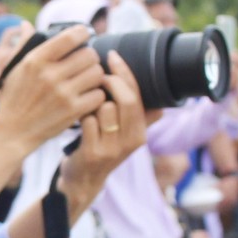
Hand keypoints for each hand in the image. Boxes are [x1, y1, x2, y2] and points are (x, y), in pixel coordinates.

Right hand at [0, 26, 105, 148]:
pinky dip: (96, 95)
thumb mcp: (13, 69)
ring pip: (97, 73)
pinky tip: (88, 96)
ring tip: (88, 80)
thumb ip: (23, 45)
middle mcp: (50, 75)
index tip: (84, 36)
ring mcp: (63, 94)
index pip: (70, 37)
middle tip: (86, 63)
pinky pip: (98, 95)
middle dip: (90, 57)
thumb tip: (25, 24)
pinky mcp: (72, 111)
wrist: (12, 132)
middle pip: (89, 54)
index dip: (82, 33)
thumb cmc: (13, 98)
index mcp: (36, 60)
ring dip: (95, 76)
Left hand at [60, 56, 147, 195]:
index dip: (126, 73)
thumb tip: (160, 104)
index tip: (113, 56)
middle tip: (98, 73)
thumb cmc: (102, 149)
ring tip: (87, 103)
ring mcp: (112, 149)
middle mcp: (131, 142)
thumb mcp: (125, 137)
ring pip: (105, 108)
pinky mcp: (93, 153)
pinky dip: (82, 116)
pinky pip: (87, 121)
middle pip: (126, 100)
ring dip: (93, 101)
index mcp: (140, 133)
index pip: (138, 96)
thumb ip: (141, 119)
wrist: (83, 181)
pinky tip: (77, 118)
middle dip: (111, 81)